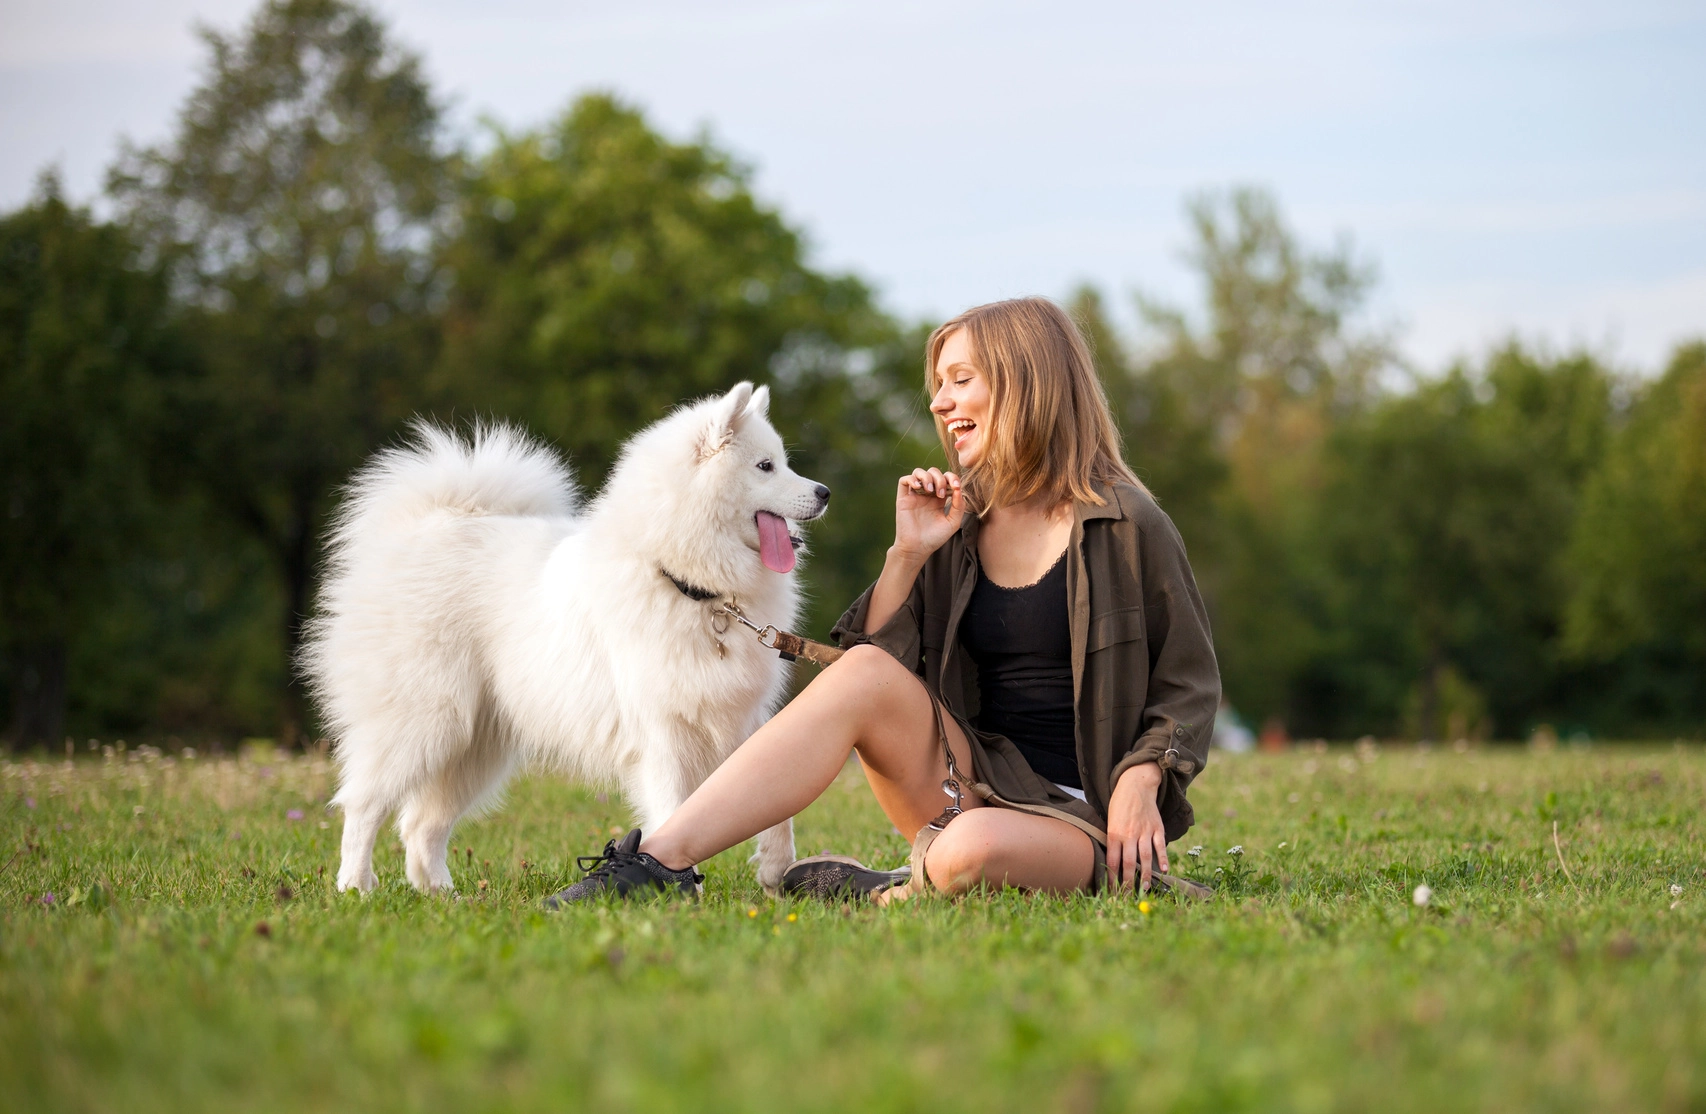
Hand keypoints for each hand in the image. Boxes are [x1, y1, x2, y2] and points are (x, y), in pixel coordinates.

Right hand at [893, 468, 964, 562]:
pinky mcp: (903, 498)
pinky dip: (912, 479)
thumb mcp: (953, 523)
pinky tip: (918, 487)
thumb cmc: (935, 538)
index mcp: (940, 498)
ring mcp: (915, 495)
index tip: (956, 486)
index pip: (946, 478)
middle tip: (941, 494)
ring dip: (927, 476)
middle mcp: (927, 494)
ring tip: (930, 490)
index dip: (952, 477)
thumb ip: (959, 506)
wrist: (918, 548)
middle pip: (933, 472)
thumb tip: (959, 489)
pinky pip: (904, 480)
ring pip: (919, 472)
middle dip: (940, 478)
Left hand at [1107, 762, 1167, 892]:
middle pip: (1129, 864)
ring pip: (1145, 857)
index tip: (1112, 891)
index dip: (1112, 878)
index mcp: (1114, 834)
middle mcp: (1129, 834)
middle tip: (1128, 896)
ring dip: (1146, 875)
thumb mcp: (1109, 821)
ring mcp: (1144, 831)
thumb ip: (1112, 841)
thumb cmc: (1119, 805)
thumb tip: (1112, 863)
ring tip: (1146, 889)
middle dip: (1128, 883)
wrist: (1135, 785)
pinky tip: (1164, 870)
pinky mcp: (1157, 828)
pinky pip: (1160, 846)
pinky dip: (1163, 858)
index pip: (1112, 861)